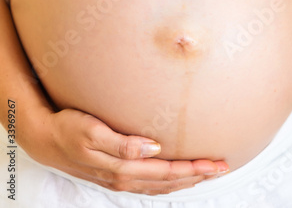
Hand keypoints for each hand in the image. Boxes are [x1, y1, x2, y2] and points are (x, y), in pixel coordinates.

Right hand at [23, 107, 228, 194]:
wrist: (46, 139)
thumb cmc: (68, 129)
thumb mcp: (92, 132)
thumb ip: (122, 143)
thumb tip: (152, 147)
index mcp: (122, 168)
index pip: (166, 171)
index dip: (192, 169)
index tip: (214, 163)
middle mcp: (124, 178)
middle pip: (169, 181)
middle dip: (197, 176)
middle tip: (221, 167)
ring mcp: (121, 179)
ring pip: (161, 185)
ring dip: (186, 180)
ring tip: (206, 173)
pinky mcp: (117, 174)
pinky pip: (150, 183)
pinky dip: (169, 181)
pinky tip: (175, 176)